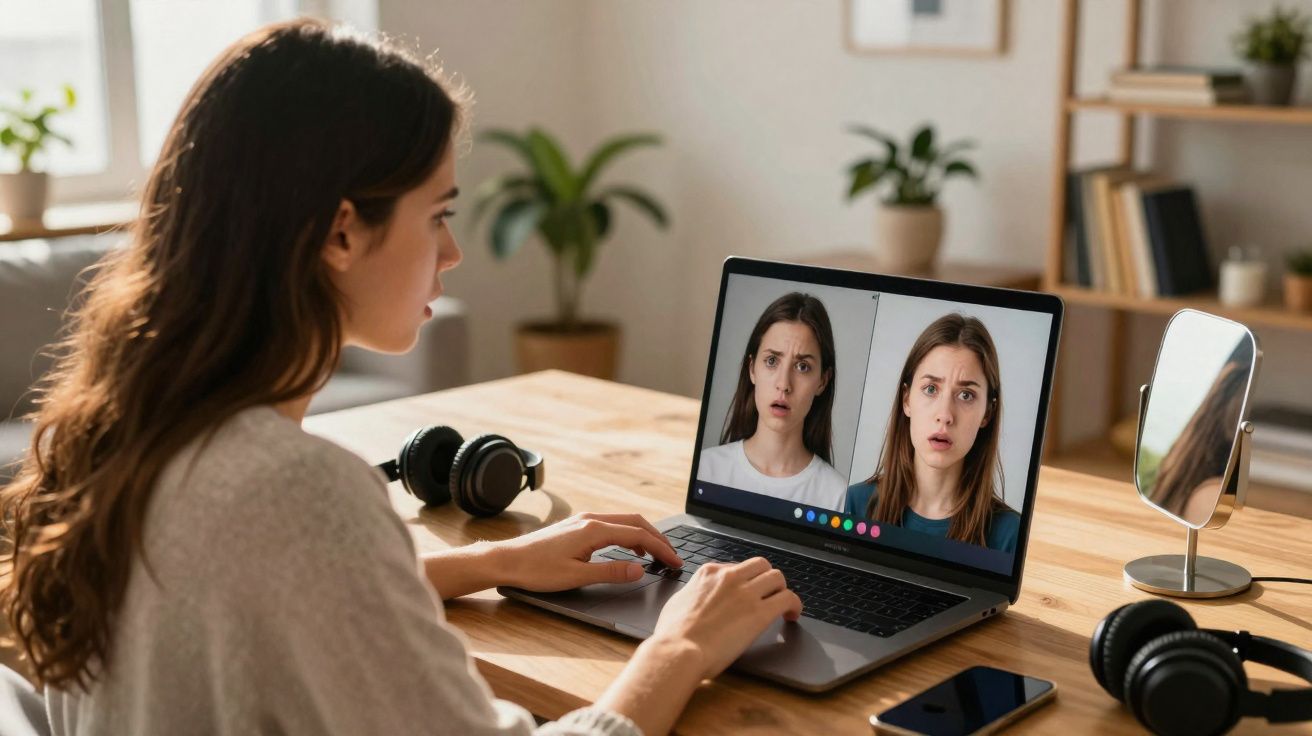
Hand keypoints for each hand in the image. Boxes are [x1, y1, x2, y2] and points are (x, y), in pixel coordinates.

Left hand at [496, 512, 682, 591]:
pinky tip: (629, 550)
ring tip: (656, 554)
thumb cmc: (536, 570)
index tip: (675, 562)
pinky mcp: (576, 526)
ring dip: (643, 535)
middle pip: (635, 522)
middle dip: (657, 538)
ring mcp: (583, 520)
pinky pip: (611, 525)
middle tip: (672, 556)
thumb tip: (640, 570)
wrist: (507, 560)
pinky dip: (628, 534)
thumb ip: (611, 572)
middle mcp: (590, 519)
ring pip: (624, 521)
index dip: (661, 549)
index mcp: (594, 530)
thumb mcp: (576, 577)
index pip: (638, 536)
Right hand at [649, 557, 802, 679]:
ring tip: (782, 605)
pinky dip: (794, 605)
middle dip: (766, 579)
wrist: (678, 651)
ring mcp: (746, 593)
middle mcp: (729, 577)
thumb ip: (693, 594)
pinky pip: (788, 598)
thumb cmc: (672, 634)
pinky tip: (792, 615)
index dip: (745, 581)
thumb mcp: (678, 602)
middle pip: (760, 565)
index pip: (737, 567)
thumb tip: (696, 598)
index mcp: (709, 573)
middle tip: (768, 595)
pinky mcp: (759, 612)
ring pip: (777, 577)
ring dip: (781, 590)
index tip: (747, 593)